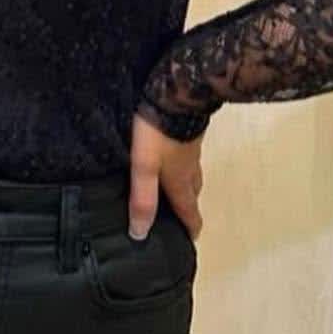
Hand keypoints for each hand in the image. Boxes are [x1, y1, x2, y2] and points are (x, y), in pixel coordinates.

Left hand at [128, 110, 203, 240]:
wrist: (177, 93)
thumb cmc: (158, 134)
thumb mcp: (145, 168)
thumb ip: (143, 198)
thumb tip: (140, 233)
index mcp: (180, 181)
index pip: (189, 212)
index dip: (190, 228)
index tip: (191, 240)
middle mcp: (190, 168)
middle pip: (192, 194)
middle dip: (188, 208)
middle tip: (179, 217)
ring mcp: (192, 148)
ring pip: (192, 174)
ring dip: (186, 186)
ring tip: (174, 190)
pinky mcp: (189, 130)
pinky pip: (188, 156)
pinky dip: (183, 165)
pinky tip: (173, 157)